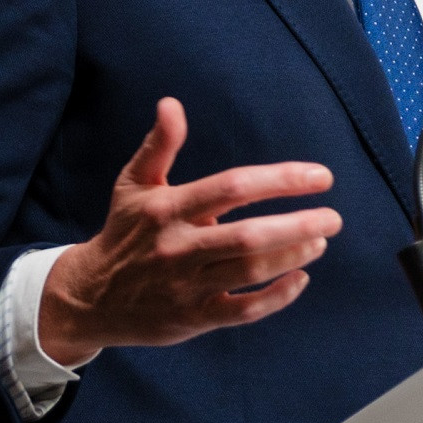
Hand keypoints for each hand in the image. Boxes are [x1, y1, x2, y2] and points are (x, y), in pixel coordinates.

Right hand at [39, 98, 341, 365]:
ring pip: (249, 271)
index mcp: (168, 208)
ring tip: (320, 241)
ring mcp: (186, 286)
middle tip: (334, 217)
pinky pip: (242, 310)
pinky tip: (301, 278)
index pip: (233, 187)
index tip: (320, 177)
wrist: (88, 297)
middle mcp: (178, 247)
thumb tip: (170, 103)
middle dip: (298, 225)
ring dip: (292, 255)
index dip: (280, 180)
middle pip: (248, 234)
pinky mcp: (192, 319)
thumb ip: (159, 145)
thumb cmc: (123, 233)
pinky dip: (276, 297)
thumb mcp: (134, 184)